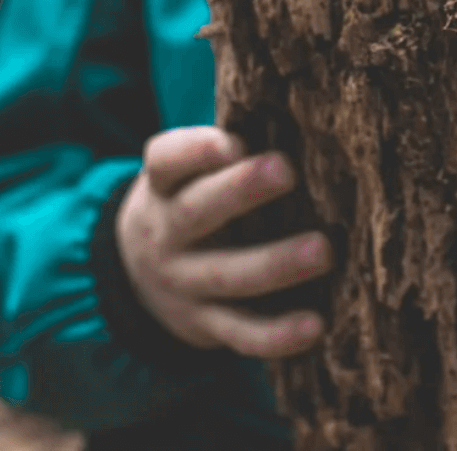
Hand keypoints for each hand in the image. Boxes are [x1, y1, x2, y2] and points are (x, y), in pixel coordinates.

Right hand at [116, 126, 333, 357]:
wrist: (134, 273)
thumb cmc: (189, 198)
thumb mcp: (186, 172)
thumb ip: (225, 151)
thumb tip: (296, 122)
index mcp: (161, 186)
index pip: (166, 161)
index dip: (196, 150)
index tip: (232, 141)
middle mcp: (166, 234)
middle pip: (196, 211)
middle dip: (240, 191)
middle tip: (286, 170)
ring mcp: (183, 284)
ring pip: (226, 275)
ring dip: (275, 264)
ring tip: (322, 250)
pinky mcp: (205, 325)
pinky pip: (241, 333)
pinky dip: (277, 334)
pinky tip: (315, 326)